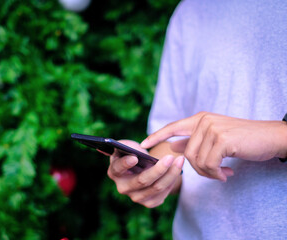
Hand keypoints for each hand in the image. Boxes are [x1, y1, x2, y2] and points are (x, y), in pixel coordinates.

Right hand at [107, 140, 183, 207]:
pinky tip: (177, 170)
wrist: (140, 168)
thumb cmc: (133, 153)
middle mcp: (123, 187)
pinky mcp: (148, 203)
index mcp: (114, 172)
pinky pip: (163, 193)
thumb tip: (135, 152)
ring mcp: (135, 197)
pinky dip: (172, 181)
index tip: (134, 157)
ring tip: (180, 161)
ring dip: (171, 174)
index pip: (118, 168)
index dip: (125, 163)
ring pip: (156, 188)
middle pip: (142, 180)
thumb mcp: (127, 146)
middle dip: (158, 169)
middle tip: (170, 157)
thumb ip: (127, 145)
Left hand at [141, 112, 286, 181]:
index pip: (173, 127)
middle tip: (215, 174)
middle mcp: (203, 121)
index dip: (157, 135)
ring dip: (208, 173)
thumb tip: (173, 146)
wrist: (270, 137)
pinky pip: (208, 164)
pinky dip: (216, 174)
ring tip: (222, 173)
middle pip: (186, 153)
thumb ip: (193, 140)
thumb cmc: (242, 139)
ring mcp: (211, 128)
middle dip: (197, 170)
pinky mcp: (221, 139)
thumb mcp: (214, 137)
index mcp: (200, 118)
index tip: (143, 143)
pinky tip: (227, 174)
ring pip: (196, 160)